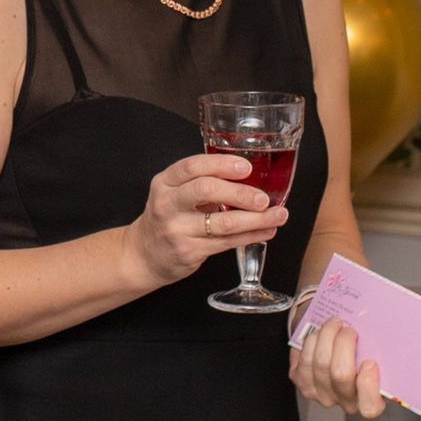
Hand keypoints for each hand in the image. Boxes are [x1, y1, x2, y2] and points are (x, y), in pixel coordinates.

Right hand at [126, 149, 285, 292]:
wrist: (143, 255)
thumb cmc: (166, 219)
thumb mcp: (173, 193)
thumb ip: (201, 182)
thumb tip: (249, 177)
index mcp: (164, 183)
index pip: (193, 166)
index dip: (222, 165)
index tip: (246, 167)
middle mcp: (167, 204)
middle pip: (206, 190)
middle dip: (241, 193)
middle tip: (263, 198)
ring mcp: (177, 230)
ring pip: (222, 223)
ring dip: (255, 219)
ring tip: (277, 215)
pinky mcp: (188, 252)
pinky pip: (226, 242)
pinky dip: (251, 236)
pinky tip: (266, 231)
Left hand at [289, 305, 383, 418]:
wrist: (335, 356)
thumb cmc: (361, 356)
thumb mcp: (376, 358)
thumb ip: (378, 353)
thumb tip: (381, 334)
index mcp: (369, 401)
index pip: (370, 407)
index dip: (368, 384)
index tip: (370, 361)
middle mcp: (345, 403)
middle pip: (341, 375)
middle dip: (344, 344)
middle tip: (349, 329)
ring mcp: (322, 396)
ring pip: (320, 363)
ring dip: (326, 336)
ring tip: (334, 323)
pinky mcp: (304, 385)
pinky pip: (305, 360)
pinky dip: (312, 341)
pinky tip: (320, 333)